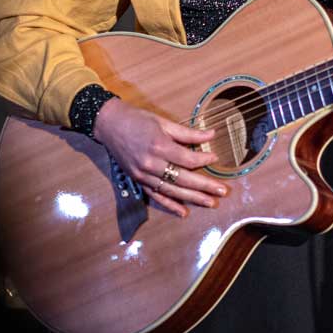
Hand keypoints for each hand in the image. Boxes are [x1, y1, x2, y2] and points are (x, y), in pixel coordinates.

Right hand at [93, 98, 225, 217]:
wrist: (109, 124)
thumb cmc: (138, 119)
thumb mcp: (163, 121)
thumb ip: (187, 133)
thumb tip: (211, 135)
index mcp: (159, 146)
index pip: (187, 159)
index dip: (204, 160)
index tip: (215, 158)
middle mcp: (151, 164)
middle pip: (183, 179)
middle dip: (204, 186)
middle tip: (223, 191)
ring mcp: (143, 175)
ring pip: (172, 190)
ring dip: (192, 198)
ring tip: (210, 202)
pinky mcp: (137, 181)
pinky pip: (156, 196)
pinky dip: (170, 205)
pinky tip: (183, 212)